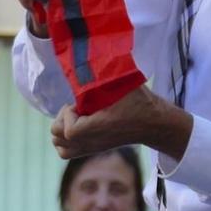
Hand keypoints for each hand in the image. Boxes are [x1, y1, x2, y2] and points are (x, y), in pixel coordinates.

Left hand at [49, 87, 189, 160]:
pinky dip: (65, 139)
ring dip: (62, 128)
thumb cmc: (139, 102)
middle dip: (63, 118)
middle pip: (58, 136)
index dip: (69, 113)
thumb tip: (86, 58)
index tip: (82, 103)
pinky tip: (77, 125)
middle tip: (79, 108)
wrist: (152, 123)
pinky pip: (66, 152)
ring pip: (59, 145)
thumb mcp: (123, 83)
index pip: (69, 130)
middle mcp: (92, 142)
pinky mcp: (92, 150)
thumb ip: (102, 75)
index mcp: (99, 128)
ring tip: (76, 117)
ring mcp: (91, 148)